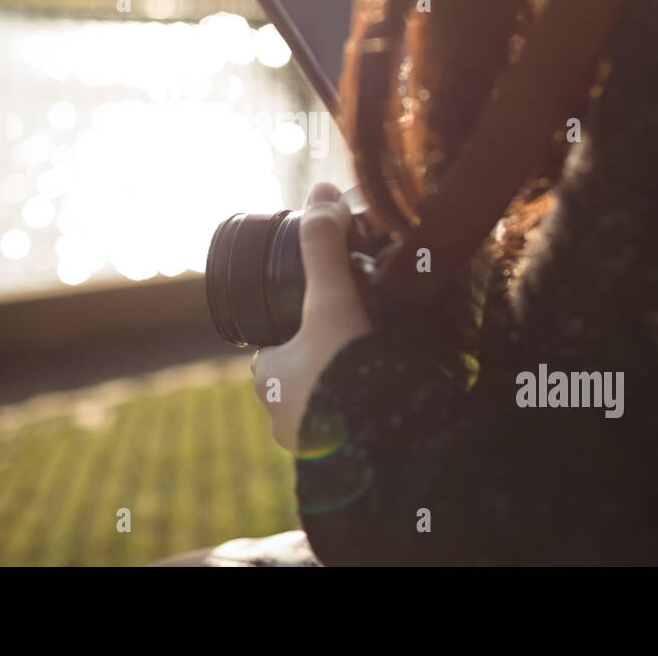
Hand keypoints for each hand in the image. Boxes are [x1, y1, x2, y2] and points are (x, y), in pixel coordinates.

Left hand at [252, 182, 372, 450]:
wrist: (383, 447)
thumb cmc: (345, 371)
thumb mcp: (332, 297)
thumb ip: (326, 246)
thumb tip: (323, 190)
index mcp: (268, 377)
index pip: (277, 343)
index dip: (302, 325)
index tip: (331, 315)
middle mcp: (281, 416)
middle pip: (304, 372)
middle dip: (328, 357)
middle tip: (363, 338)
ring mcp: (311, 445)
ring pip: (327, 403)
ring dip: (348, 389)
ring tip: (381, 367)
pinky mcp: (343, 468)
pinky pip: (350, 431)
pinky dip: (365, 415)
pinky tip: (390, 403)